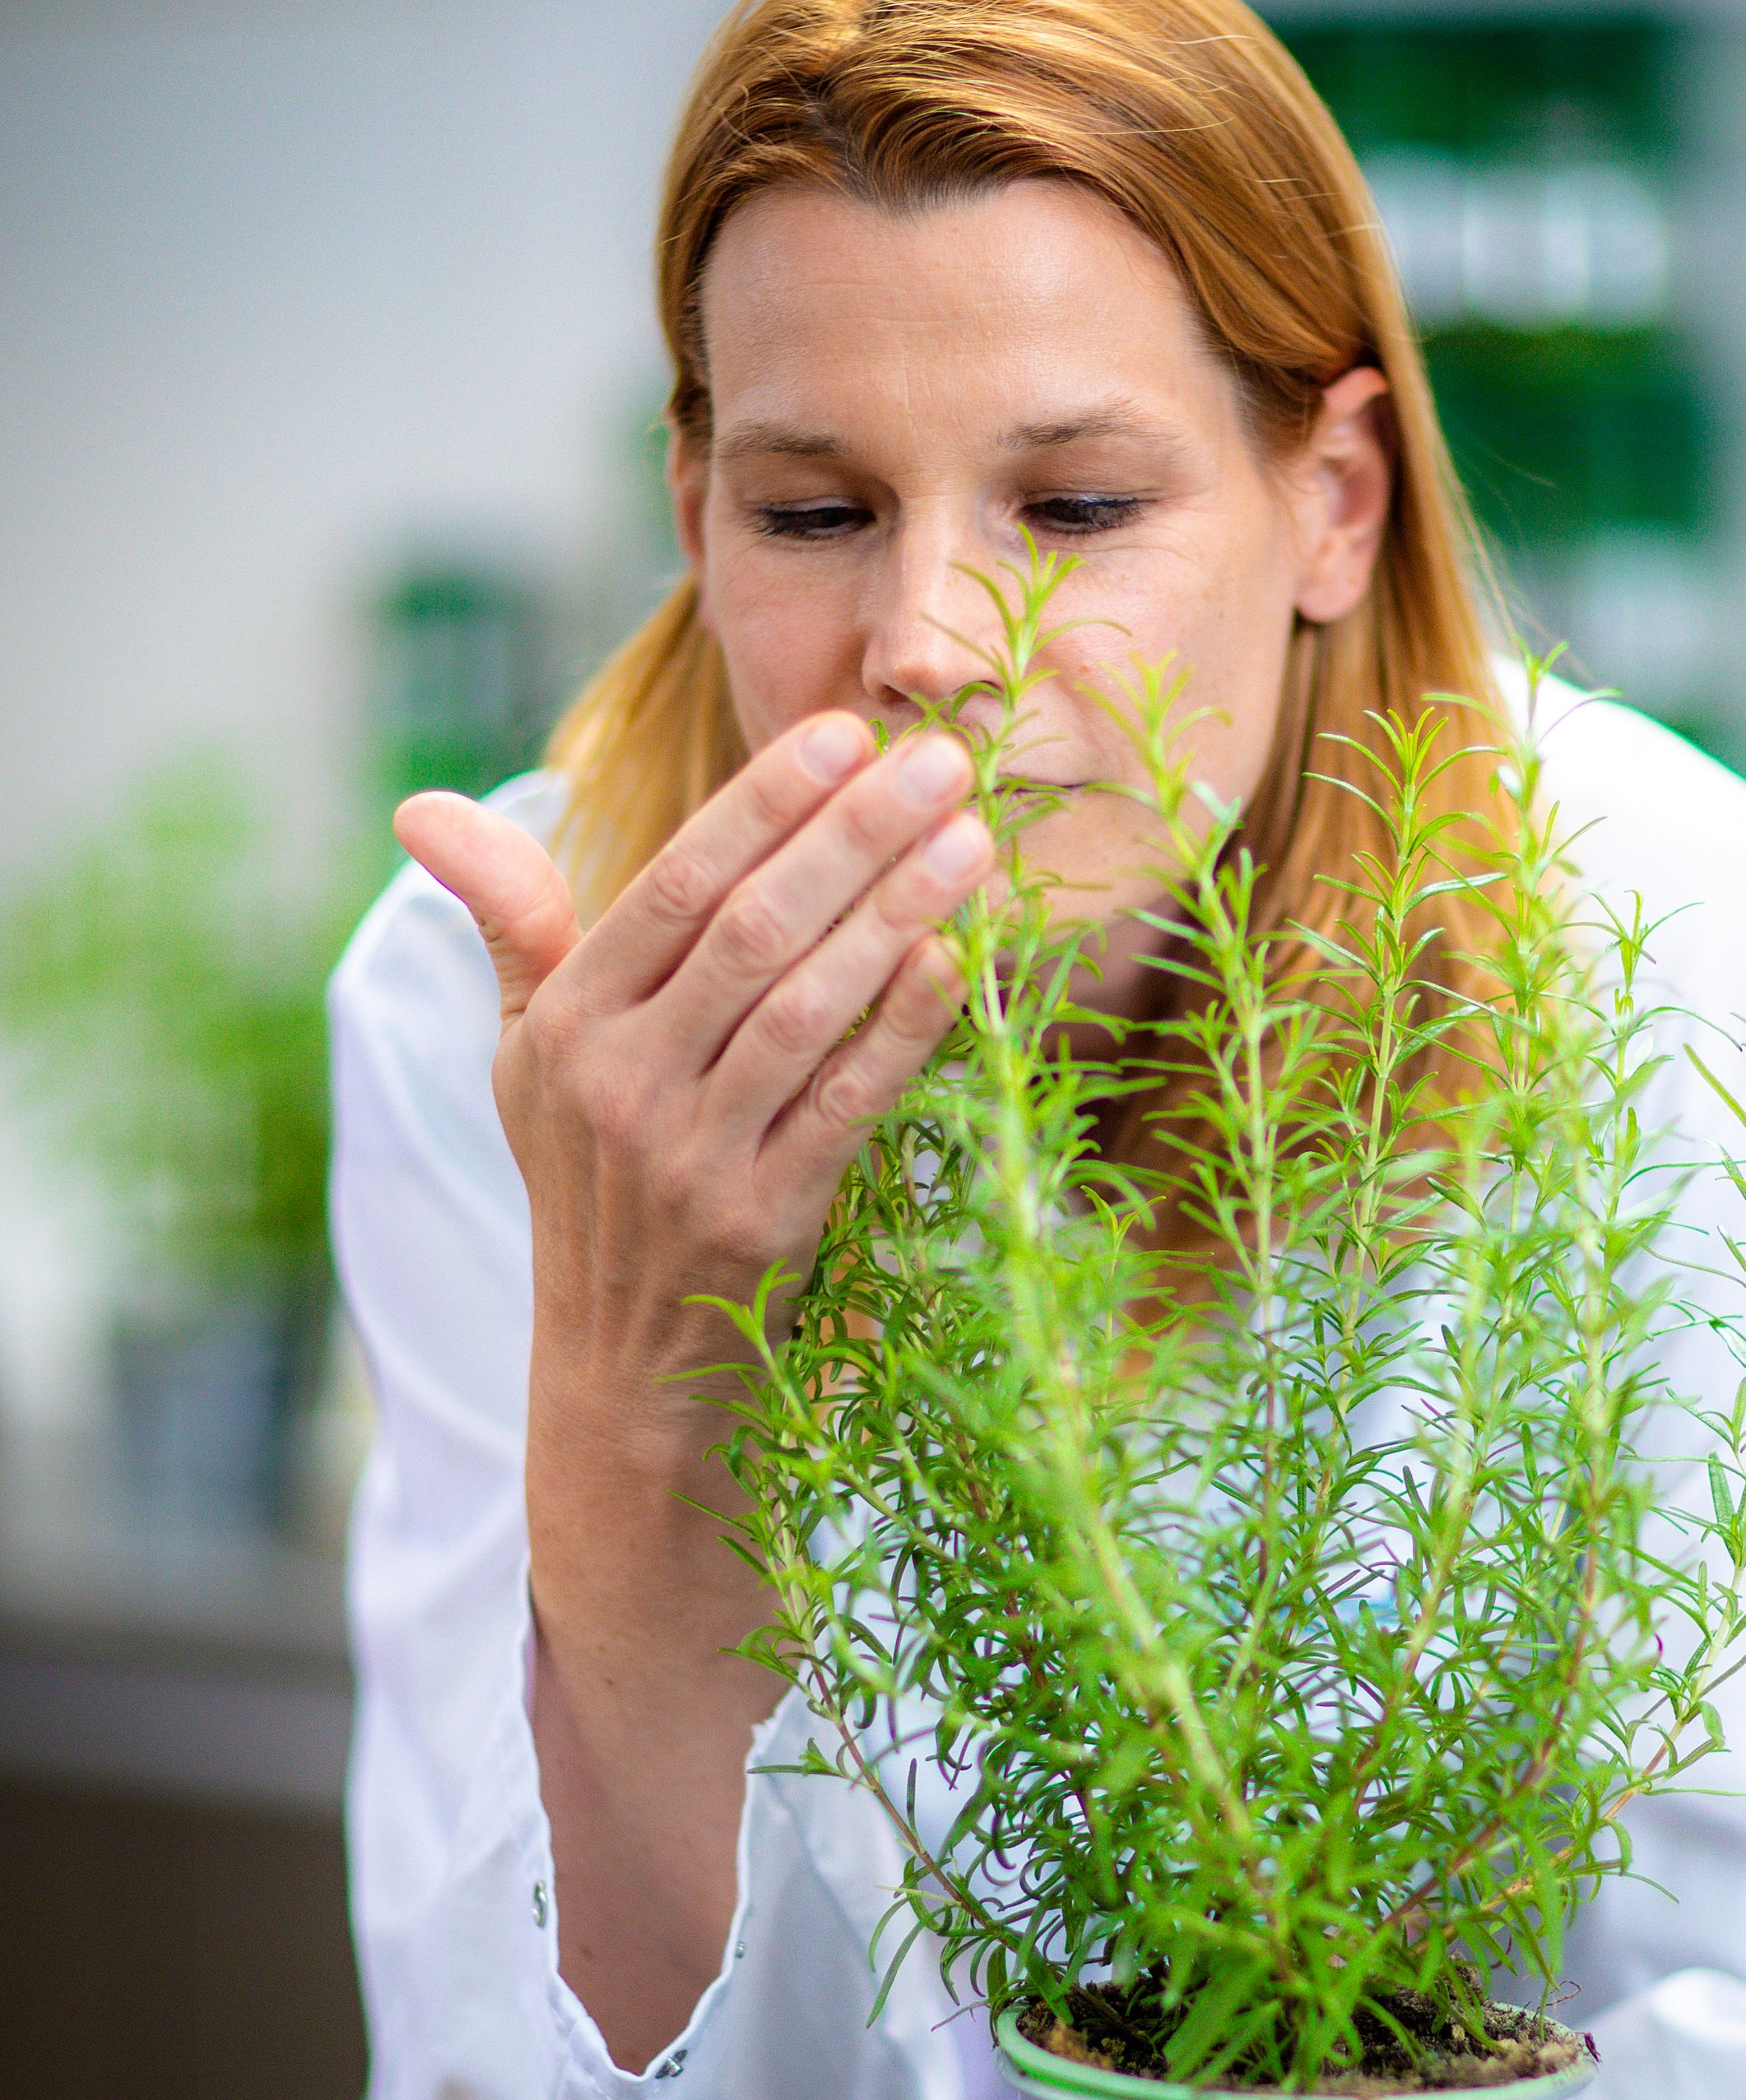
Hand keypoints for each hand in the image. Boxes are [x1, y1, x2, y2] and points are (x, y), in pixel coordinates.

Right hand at [396, 709, 991, 1404]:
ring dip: (895, 914)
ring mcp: (692, 1155)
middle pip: (749, 929)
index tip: (848, 733)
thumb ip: (508, 922)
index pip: (673, 885)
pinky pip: (846, 1102)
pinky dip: (899, 1028)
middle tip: (940, 762)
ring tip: (969, 840)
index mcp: (568, 1024)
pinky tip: (953, 961)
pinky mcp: (765, 1219)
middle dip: (852, 835)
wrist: (618, 1366)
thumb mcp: (525, 1053)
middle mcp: (620, 1083)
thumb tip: (422, 808)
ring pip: (804, 1006)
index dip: (764, 803)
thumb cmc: (586, 1176)